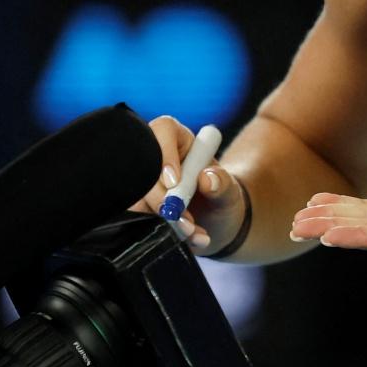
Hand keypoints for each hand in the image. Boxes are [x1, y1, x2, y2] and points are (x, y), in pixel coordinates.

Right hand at [128, 115, 244, 254]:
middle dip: (161, 198)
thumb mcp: (230, 191)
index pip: (163, 129)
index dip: (165, 154)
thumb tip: (207, 178)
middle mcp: (155, 156)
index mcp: (179, 139)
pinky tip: (186, 237)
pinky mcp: (136, 204)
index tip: (174, 182)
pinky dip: (160, 232)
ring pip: (137, 196)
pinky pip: (136, 217)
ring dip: (163, 220)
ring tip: (192, 232)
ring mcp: (142, 182)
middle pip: (143, 166)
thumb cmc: (222, 197)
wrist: (216, 223)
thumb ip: (223, 182)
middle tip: (182, 219)